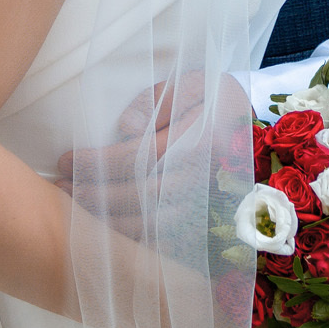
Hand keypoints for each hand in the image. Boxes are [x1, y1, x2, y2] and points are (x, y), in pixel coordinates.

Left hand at [53, 71, 251, 238]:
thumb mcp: (198, 85)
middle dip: (91, 194)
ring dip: (103, 222)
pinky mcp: (204, 229)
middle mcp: (200, 180)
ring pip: (145, 225)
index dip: (95, 163)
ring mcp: (203, 209)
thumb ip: (159, 100)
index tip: (67, 160)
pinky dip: (130, 242)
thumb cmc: (223, 108)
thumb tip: (125, 128)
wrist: (268, 149)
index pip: (134, 158)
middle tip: (60, 189)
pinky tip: (106, 235)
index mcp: (198, 142)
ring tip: (73, 210)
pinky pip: (161, 242)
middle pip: (134, 195)